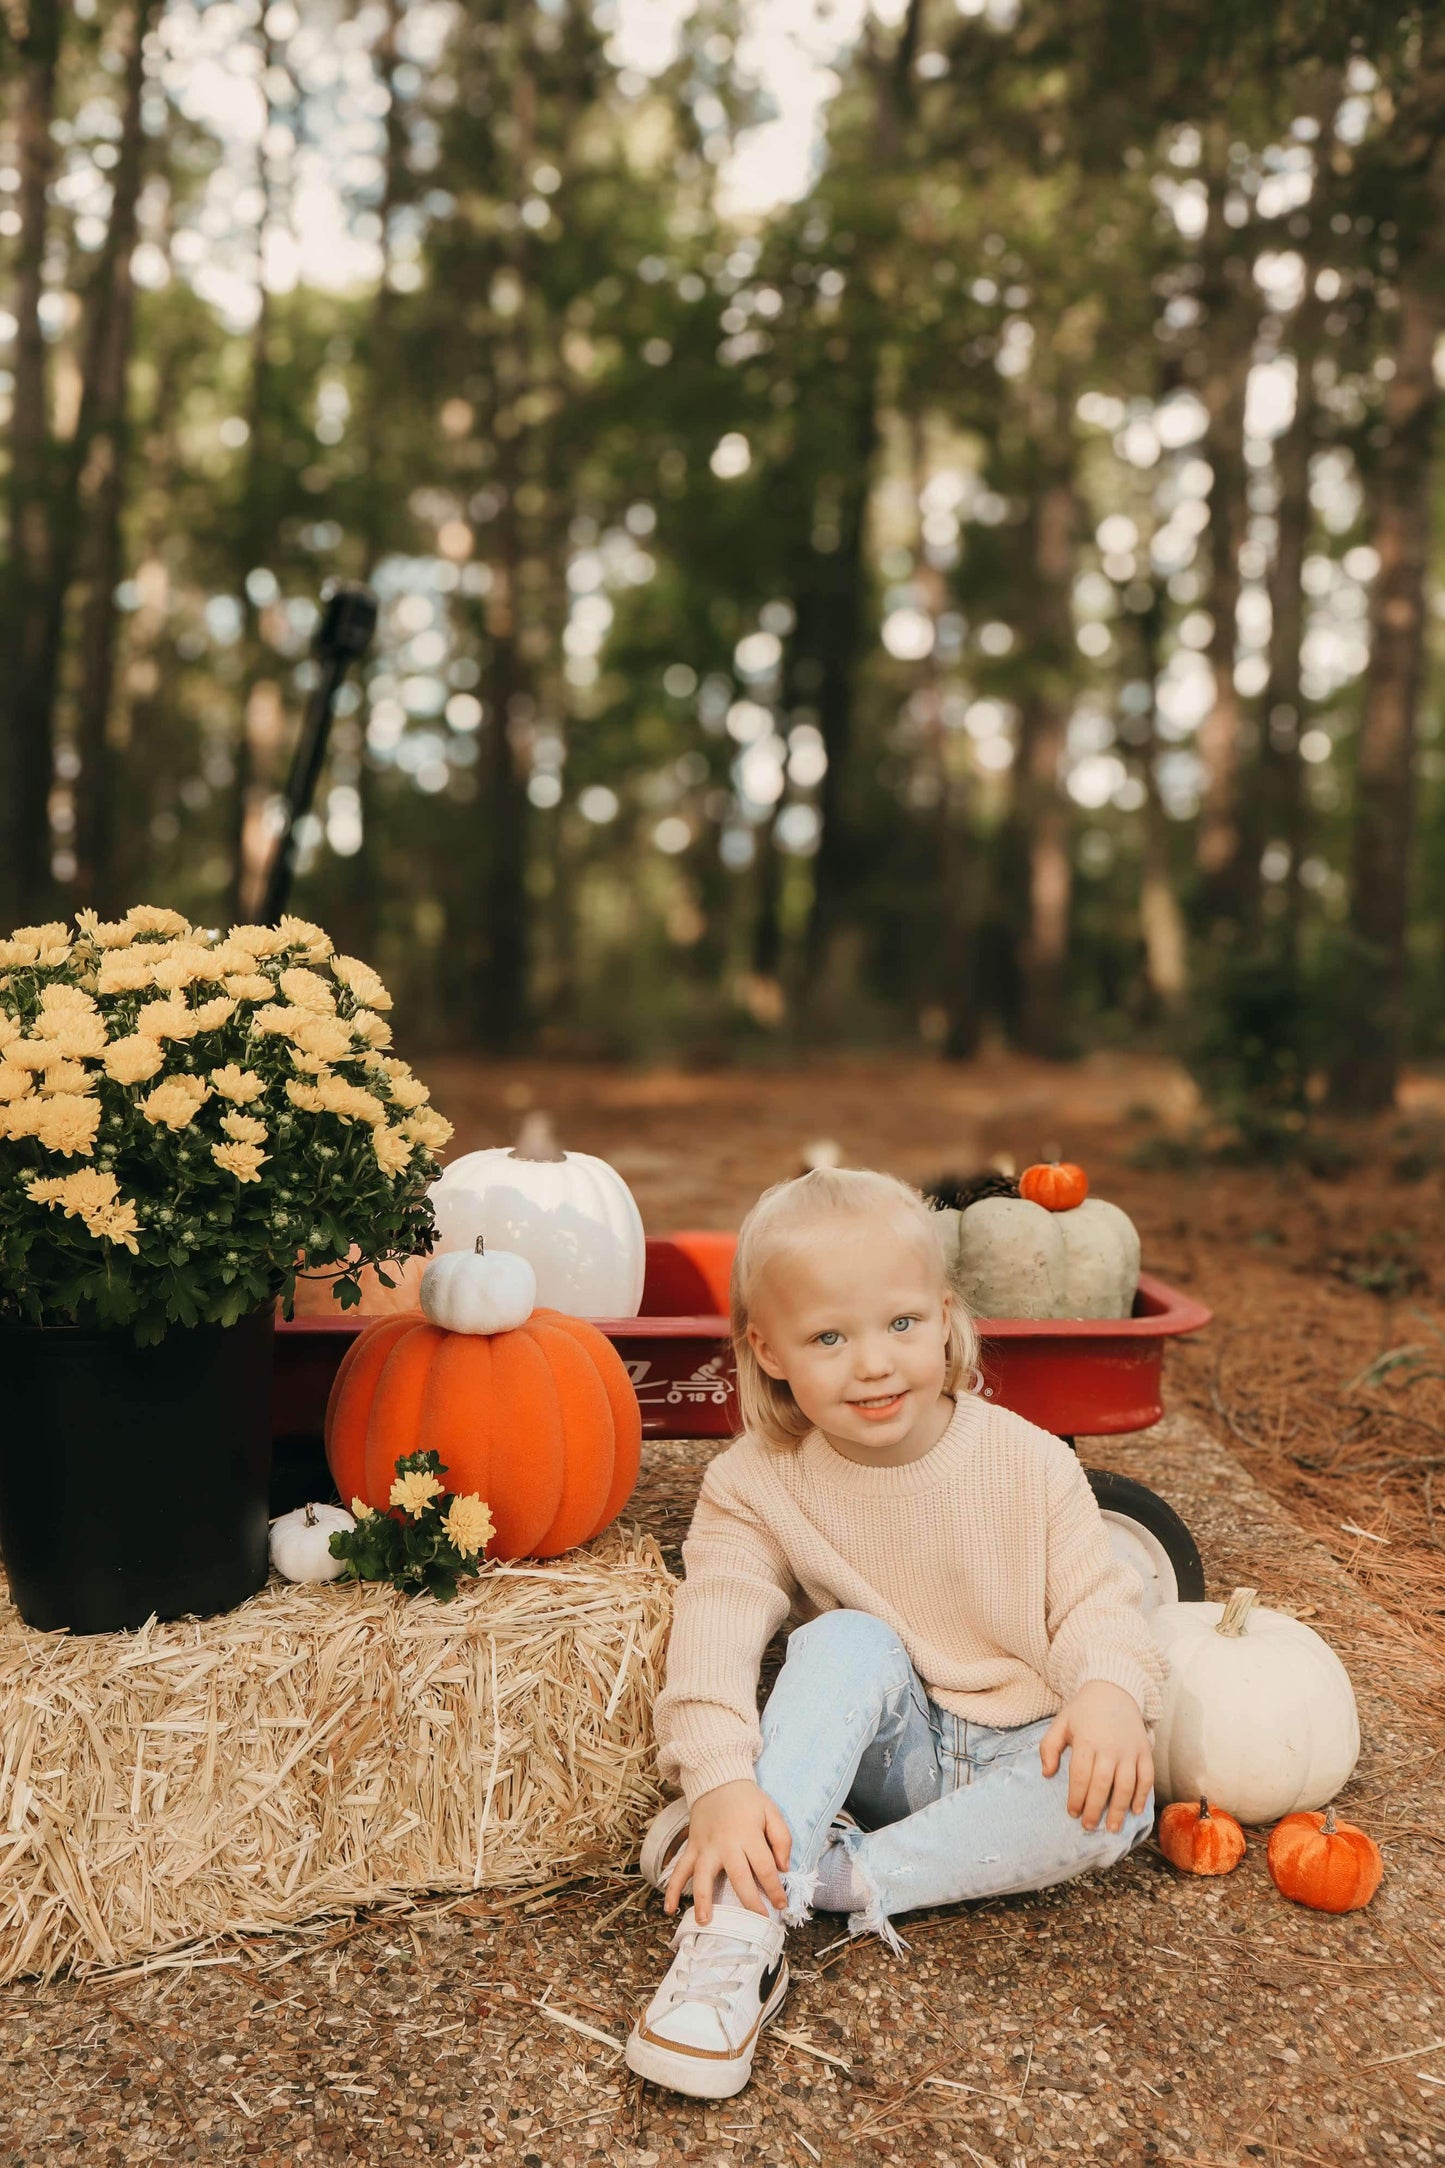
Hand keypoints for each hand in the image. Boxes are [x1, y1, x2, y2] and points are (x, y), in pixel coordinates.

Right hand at [663, 1779, 791, 1923]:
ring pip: (702, 1876)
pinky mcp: (692, 1847)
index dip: (775, 1889)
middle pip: (738, 1878)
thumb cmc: (747, 1800)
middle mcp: (726, 1844)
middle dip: (749, 1902)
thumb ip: (782, 1839)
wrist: (717, 1779)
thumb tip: (783, 1868)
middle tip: (758, 1921)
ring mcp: (705, 1847)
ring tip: (705, 1922)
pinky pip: (679, 1869)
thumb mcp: (772, 1811)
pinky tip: (669, 1909)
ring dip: (703, 1900)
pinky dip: (672, 1889)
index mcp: (748, 1835)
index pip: (765, 1868)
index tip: (781, 1904)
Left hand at [1039, 1680, 1152, 1834]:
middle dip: (1095, 1809)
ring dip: (1119, 1809)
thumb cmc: (1084, 1710)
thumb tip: (1047, 1773)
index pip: (1080, 1775)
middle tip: (1088, 1826)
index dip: (1076, 1797)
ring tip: (1111, 1828)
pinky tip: (1135, 1810)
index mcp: (1087, 1740)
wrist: (1114, 1689)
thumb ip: (1049, 1747)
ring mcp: (1130, 1750)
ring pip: (1126, 1785)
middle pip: (1102, 1784)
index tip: (1072, 1813)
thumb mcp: (1061, 1723)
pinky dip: (1142, 1795)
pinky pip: (1146, 1777)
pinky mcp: (1145, 1750)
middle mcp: (1110, 1747)